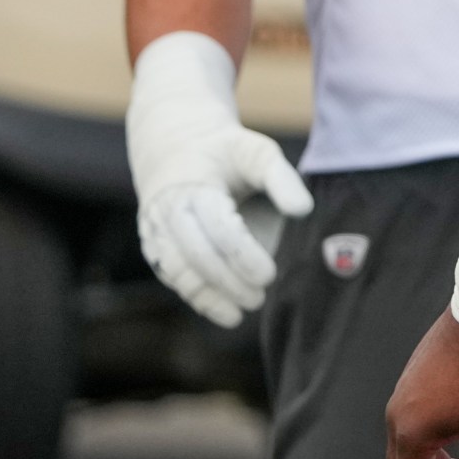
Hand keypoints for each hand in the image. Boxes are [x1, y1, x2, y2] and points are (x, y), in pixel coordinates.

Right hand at [127, 32, 312, 327]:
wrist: (175, 145)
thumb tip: (303, 211)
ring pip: (177, 271)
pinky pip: (173, 276)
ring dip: (208, 296)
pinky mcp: (155, 246)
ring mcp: (155, 230)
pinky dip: (196, 296)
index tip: (270, 275)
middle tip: (259, 297)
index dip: (243, 255)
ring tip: (241, 313)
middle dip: (227, 281)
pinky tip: (224, 312)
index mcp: (193, 186)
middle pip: (195, 255)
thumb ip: (281, 178)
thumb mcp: (257, 152)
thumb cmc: (226, 151)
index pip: (218, 228)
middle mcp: (167, 211)